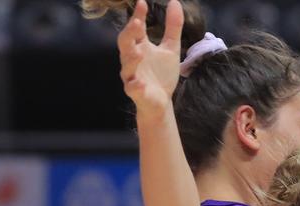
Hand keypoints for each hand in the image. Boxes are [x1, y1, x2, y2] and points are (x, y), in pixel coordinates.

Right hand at [117, 0, 183, 117]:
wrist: (161, 101)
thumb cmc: (162, 74)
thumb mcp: (171, 48)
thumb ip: (173, 27)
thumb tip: (175, 2)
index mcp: (140, 46)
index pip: (136, 28)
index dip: (138, 15)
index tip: (143, 3)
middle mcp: (132, 59)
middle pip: (125, 43)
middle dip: (129, 33)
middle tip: (137, 23)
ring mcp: (132, 76)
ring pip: (126, 66)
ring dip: (132, 59)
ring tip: (139, 52)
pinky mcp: (135, 92)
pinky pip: (133, 88)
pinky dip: (136, 86)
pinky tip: (141, 83)